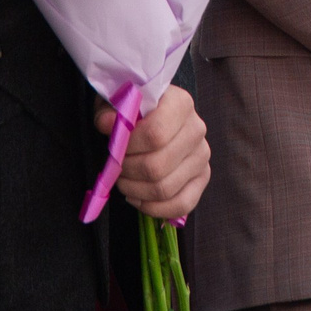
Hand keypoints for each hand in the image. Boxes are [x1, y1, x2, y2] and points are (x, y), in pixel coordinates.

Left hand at [93, 87, 210, 221]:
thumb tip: (108, 124)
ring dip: (135, 190)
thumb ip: (109, 110)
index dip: (128, 147)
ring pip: (165, 189)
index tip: (115, 146)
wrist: (153, 115)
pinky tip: (138, 197)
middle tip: (116, 167)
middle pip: (157, 167)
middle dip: (128, 172)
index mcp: (181, 104)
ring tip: (124, 180)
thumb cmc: (134, 110)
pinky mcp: (202, 177)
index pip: (155, 134)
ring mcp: (202, 156)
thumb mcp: (116, 102)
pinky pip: (182, 205)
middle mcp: (197, 130)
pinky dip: (153, 208)